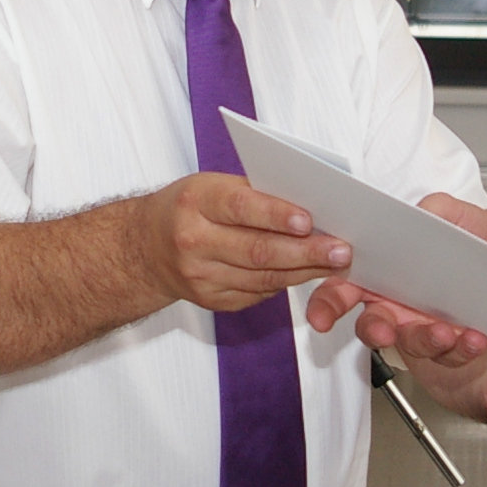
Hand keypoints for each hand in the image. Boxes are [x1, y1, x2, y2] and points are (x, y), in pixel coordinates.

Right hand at [136, 172, 345, 313]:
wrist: (145, 247)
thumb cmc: (189, 207)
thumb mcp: (211, 186)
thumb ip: (254, 192)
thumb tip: (309, 201)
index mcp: (196, 202)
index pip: (241, 207)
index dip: (276, 215)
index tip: (309, 221)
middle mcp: (193, 241)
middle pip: (257, 250)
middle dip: (305, 252)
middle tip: (340, 250)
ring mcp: (200, 276)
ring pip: (262, 277)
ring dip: (303, 270)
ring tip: (334, 263)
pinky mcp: (210, 300)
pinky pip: (256, 293)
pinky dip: (284, 282)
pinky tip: (305, 273)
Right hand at [302, 193, 486, 363]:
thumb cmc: (468, 235)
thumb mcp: (449, 214)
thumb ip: (429, 210)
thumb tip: (416, 216)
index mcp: (380, 273)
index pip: (342, 289)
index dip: (326, 305)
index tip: (322, 318)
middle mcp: (395, 305)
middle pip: (370, 325)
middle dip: (374, 331)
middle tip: (384, 331)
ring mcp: (421, 326)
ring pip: (411, 342)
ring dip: (425, 339)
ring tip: (445, 332)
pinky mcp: (451, 344)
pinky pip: (450, 354)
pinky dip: (462, 347)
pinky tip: (473, 336)